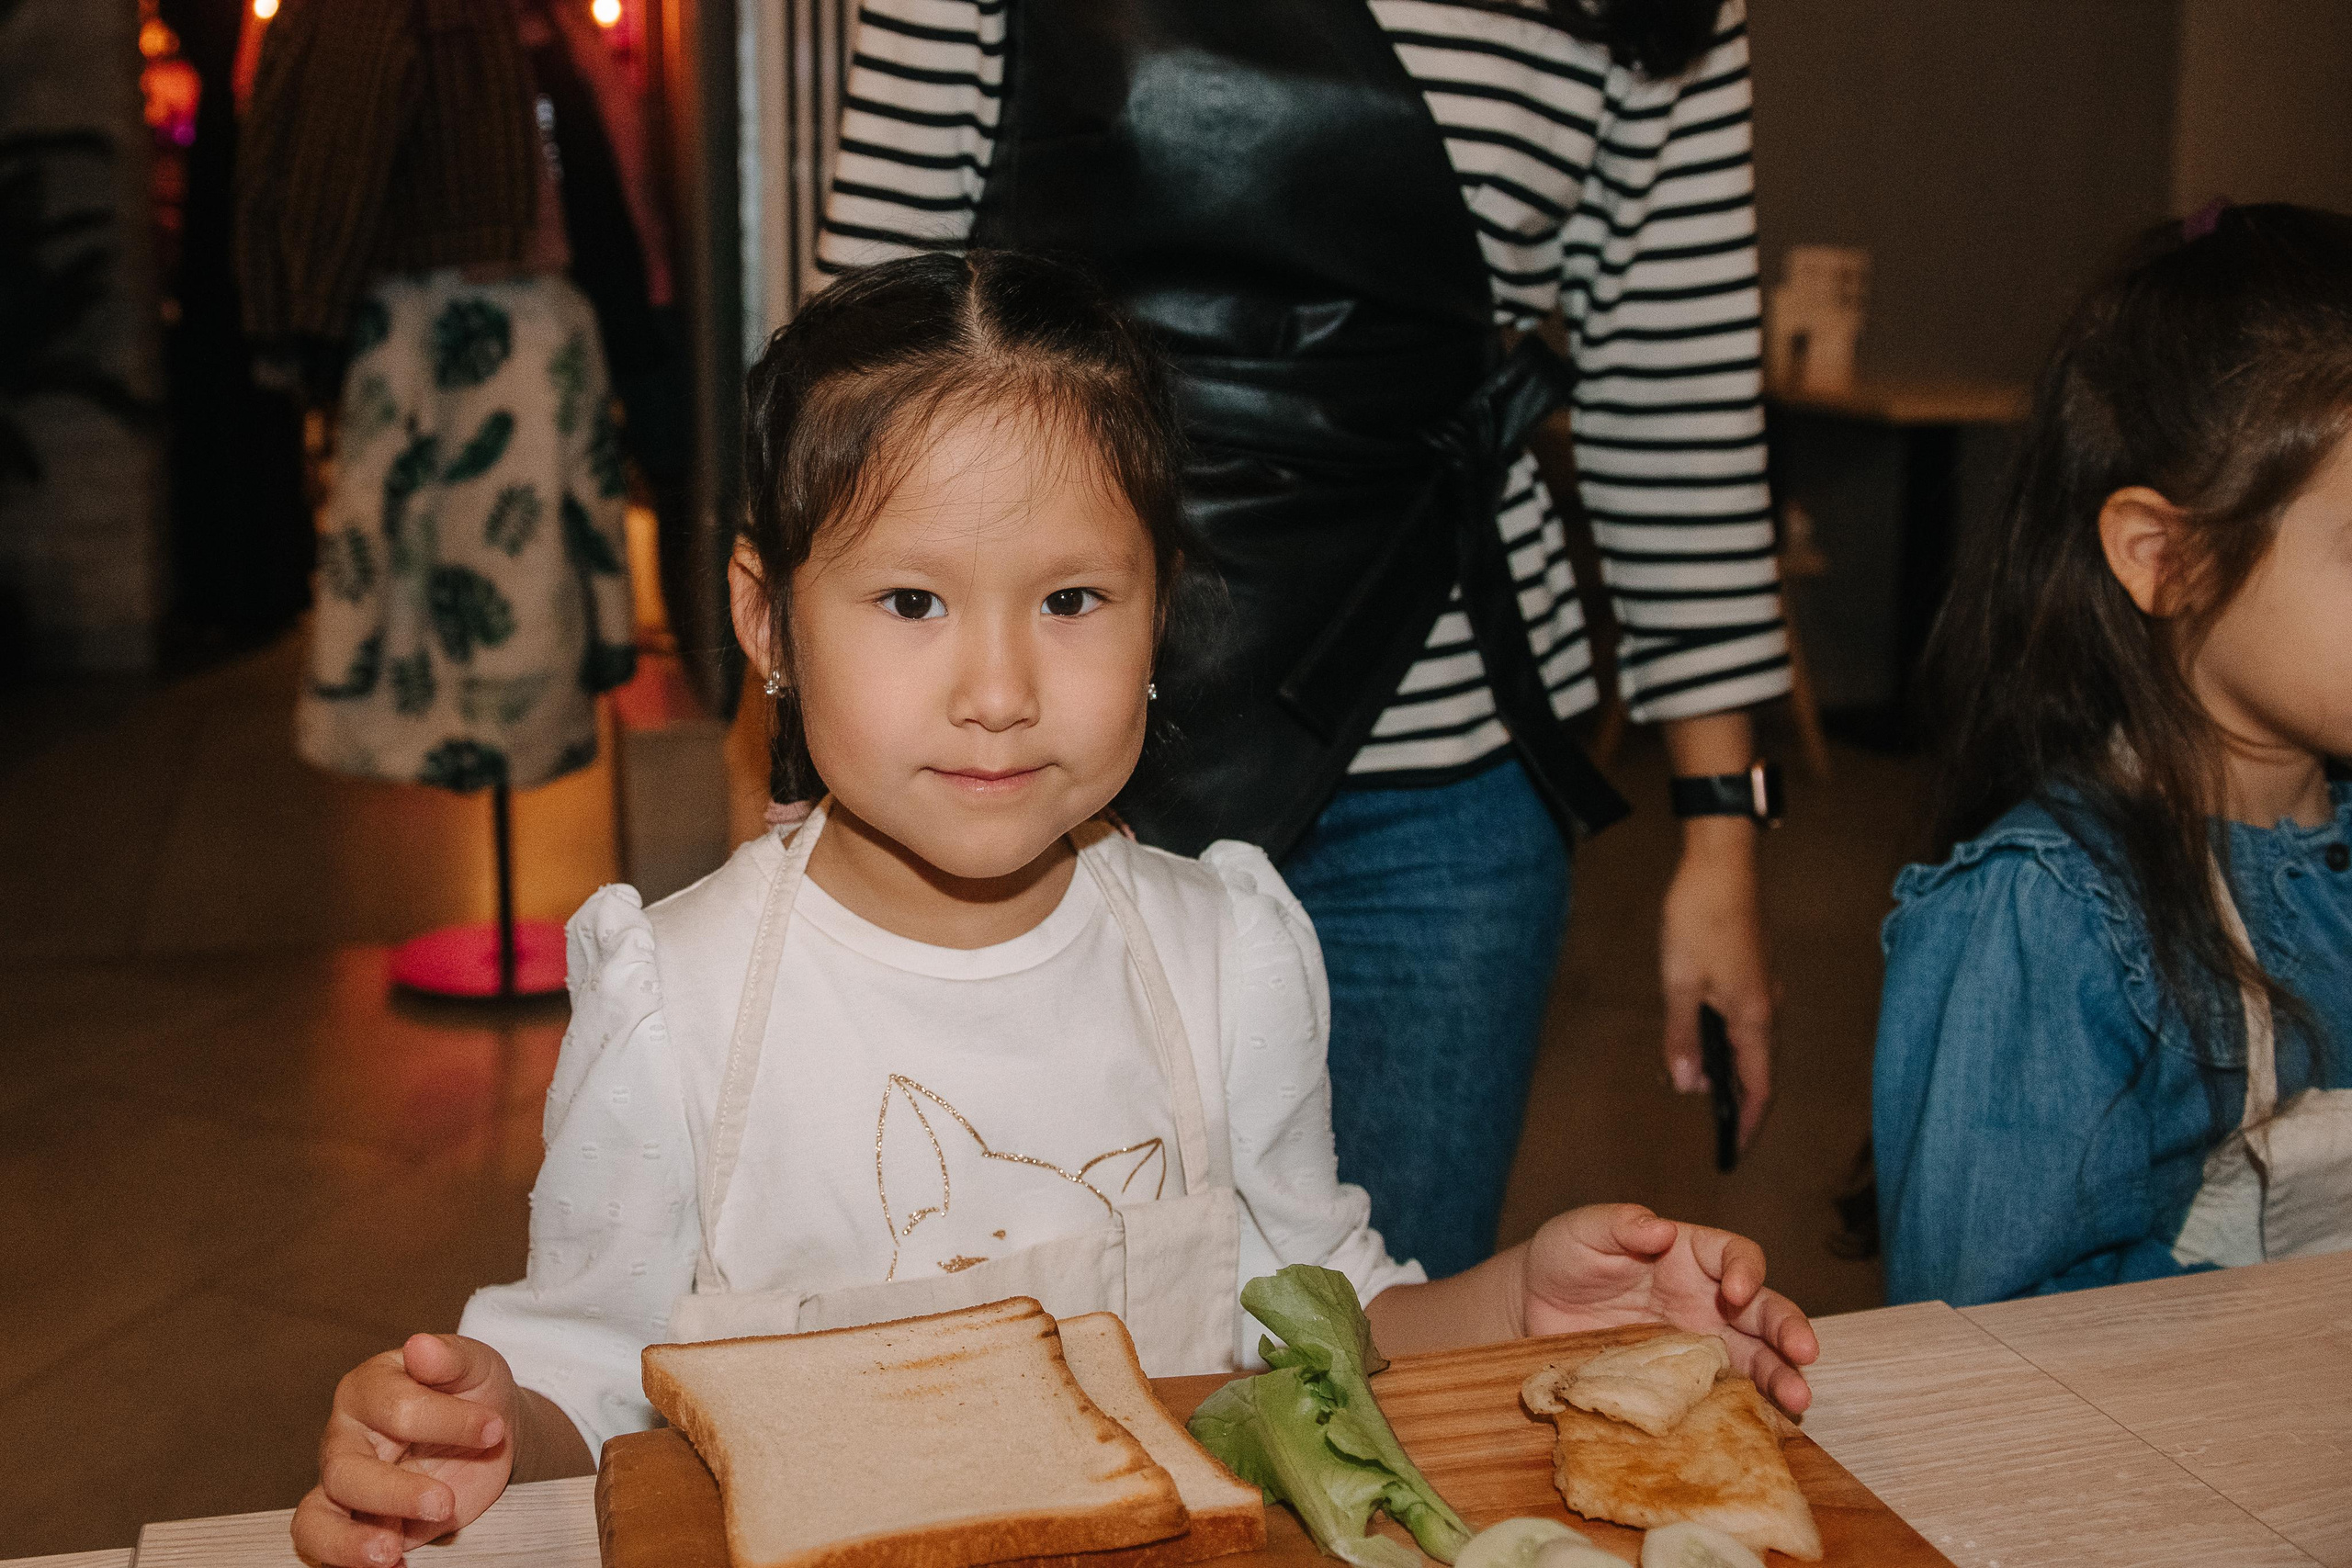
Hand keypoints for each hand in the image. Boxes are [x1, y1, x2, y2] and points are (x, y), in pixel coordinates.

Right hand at [292, 1334, 518, 1566]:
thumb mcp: (476, 1366)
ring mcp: (344, 1484)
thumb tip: (421, 1346)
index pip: (394, 1408)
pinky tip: (394, 1565)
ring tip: (391, 1554)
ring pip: (316, 1518)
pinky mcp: (355, 1523)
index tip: (495, 1430)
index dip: (445, 1421)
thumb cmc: (474, 1391)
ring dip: (349, 1542)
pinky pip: (326, 1547)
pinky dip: (347, 1561)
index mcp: (369, 1388)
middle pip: (345, 1470)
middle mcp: (345, 1437)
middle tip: (446, 1502)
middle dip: (395, 1492)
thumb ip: (450, 1357)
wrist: (489, 1433)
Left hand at [1519, 1204, 1817, 1413]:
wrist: (1532, 1310)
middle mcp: (1706, 1299)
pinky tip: (1764, 1424)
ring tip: (1798, 1398)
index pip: (1735, 1255)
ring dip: (1782, 1375)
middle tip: (1804, 1353)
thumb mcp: (1583, 1230)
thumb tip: (1660, 1229)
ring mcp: (1699, 1344)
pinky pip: (1724, 1395)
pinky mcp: (1683, 1383)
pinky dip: (1747, 1408)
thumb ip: (1618, 1224)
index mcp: (1689, 1254)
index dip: (1745, 1270)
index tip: (1735, 1293)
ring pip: (1756, 1357)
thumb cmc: (1564, 1257)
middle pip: (1763, 1310)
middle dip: (1788, 1329)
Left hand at [1659, 818, 1775, 1147]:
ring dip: (1729, 1071)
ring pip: (1750, 1045)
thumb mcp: (1679, 983)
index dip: (1749, 1123)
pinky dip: (1726, 1043)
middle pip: (1758, 1069)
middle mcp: (1767, 1009)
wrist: (1720, 863)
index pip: (1759, 1087)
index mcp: (1754, 1018)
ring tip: (1700, 1092)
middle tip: (1715, 1131)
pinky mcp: (1750, 973)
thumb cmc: (1699, 919)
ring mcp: (1762, 990)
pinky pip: (1743, 1022)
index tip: (1735, 1152)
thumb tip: (1687, 1086)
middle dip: (1737, 1102)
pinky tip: (1700, 1043)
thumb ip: (1682, 1037)